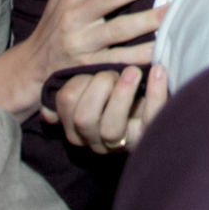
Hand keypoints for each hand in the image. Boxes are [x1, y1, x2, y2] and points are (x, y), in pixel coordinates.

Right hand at [0, 0, 170, 117]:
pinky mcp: (90, 67)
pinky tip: (161, 49)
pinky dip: (140, 56)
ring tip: (172, 10)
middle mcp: (77, 17)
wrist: (33, 67)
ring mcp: (84, 43)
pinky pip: (120, 61)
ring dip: (147, 20)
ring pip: (119, 30)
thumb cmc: (53, 25)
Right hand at [43, 64, 168, 153]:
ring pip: (110, 129)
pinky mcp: (147, 139)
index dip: (79, 81)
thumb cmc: (116, 92)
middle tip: (114, 71)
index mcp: (76, 124)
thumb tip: (51, 107)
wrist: (149, 105)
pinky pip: (150, 120)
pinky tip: (158, 71)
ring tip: (133, 72)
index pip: (65, 102)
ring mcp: (120, 143)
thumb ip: (77, 87)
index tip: (93, 66)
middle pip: (83, 118)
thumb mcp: (93, 88)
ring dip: (121, 95)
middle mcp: (94, 139)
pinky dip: (155, 94)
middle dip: (98, 88)